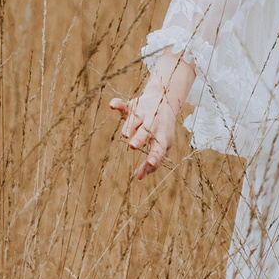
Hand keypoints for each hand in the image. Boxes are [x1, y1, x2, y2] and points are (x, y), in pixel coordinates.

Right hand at [108, 53, 193, 180]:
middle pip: (147, 132)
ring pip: (135, 119)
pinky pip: (125, 105)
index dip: (155, 156)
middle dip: (140, 139)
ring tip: (124, 135)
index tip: (150, 163)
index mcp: (162, 137)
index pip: (159, 148)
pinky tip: (112, 106)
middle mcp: (153, 125)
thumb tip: (140, 178)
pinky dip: (118, 104)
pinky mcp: (133, 106)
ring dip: (129, 126)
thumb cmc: (162, 130)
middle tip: (133, 146)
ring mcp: (143, 115)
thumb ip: (153, 162)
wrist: (165, 100)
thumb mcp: (162, 145)